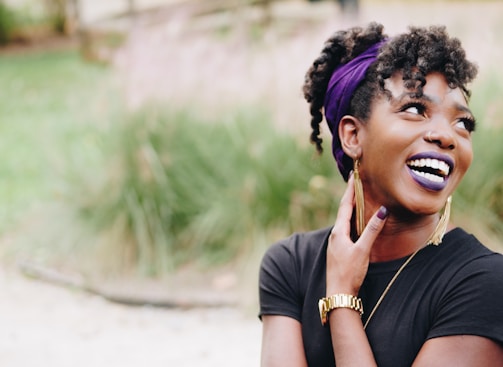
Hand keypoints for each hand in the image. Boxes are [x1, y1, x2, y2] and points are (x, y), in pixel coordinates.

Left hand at [326, 174, 387, 295]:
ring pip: (344, 220)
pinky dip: (351, 220)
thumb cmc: (349, 273)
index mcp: (338, 232)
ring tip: (356, 197)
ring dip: (350, 208)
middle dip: (350, 196)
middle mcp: (335, 235)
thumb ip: (372, 231)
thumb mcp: (363, 250)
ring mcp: (336, 243)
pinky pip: (346, 229)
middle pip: (343, 210)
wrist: (339, 293)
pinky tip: (356, 222)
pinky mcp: (339, 250)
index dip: (350, 191)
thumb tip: (382, 210)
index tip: (353, 176)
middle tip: (355, 182)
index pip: (345, 206)